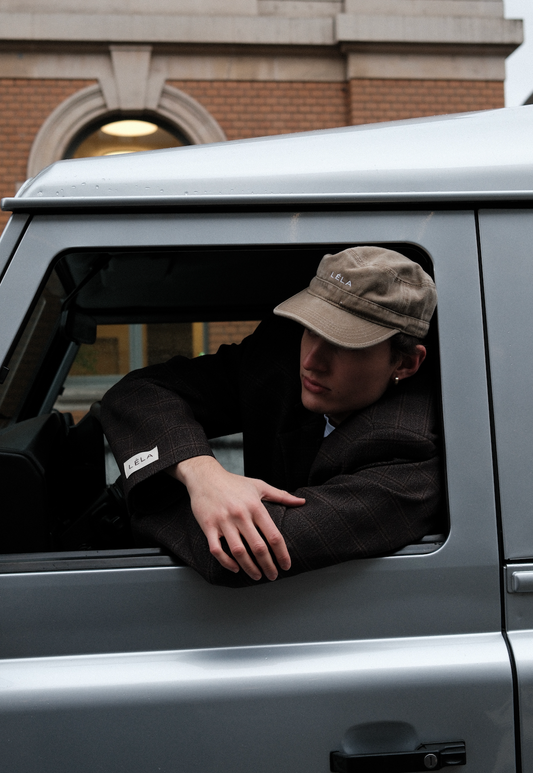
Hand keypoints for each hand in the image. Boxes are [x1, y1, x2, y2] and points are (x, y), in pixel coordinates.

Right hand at [168, 456, 304, 580]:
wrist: (205, 476)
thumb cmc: (234, 482)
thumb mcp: (259, 486)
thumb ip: (281, 496)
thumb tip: (302, 502)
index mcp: (255, 506)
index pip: (273, 535)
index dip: (282, 553)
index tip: (286, 565)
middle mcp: (240, 515)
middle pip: (258, 547)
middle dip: (268, 565)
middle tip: (273, 576)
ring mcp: (223, 521)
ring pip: (239, 552)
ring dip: (250, 568)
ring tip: (257, 576)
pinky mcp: (208, 526)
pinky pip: (217, 550)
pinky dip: (226, 562)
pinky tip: (235, 568)